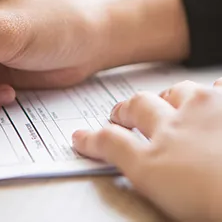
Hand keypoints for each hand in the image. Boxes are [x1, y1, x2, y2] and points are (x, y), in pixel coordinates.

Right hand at [73, 80, 221, 220]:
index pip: (113, 137)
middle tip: (125, 113)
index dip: (93, 137)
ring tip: (173, 107)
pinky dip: (216, 97)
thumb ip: (123, 158)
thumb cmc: (214, 197)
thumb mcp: (156, 184)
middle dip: (130, 109)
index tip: (81, 137)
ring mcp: (211, 108)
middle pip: (144, 104)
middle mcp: (180, 117)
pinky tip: (216, 102)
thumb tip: (87, 141)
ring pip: (183, 93)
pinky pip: (221, 91)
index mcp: (159, 143)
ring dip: (174, 100)